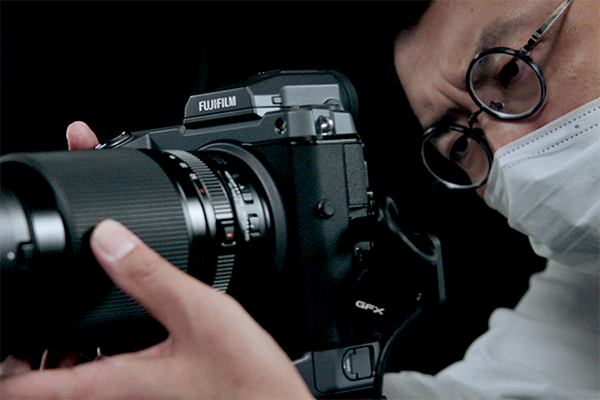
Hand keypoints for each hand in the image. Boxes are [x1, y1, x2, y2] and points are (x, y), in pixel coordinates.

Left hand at [0, 123, 314, 398]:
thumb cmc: (244, 380)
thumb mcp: (197, 314)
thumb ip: (149, 274)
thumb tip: (107, 238)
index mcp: (110, 381)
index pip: (24, 387)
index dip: (0, 365)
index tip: (1, 331)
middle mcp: (113, 395)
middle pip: (38, 385)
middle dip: (21, 351)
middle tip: (24, 313)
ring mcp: (130, 395)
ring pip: (71, 378)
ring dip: (53, 350)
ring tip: (55, 314)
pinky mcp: (149, 388)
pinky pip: (100, 371)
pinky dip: (89, 349)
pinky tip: (111, 324)